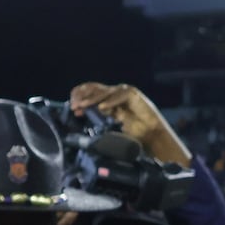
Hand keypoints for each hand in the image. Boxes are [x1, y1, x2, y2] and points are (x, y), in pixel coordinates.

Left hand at [68, 82, 191, 166]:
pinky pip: (119, 95)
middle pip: (93, 88)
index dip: (80, 97)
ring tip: (83, 106)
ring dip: (92, 99)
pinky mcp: (133, 94)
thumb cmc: (132, 132)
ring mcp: (123, 92)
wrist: (151, 135)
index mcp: (107, 99)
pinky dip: (110, 101)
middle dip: (82, 96)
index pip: (89, 92)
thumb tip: (81, 113)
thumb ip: (98, 118)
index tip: (73, 107)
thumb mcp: (109, 124)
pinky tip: (102, 108)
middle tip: (74, 106)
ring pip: (104, 91)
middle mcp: (114, 93)